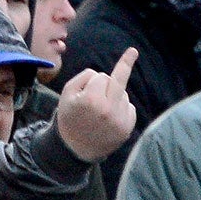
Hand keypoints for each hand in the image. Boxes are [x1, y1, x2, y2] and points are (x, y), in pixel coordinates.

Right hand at [55, 46, 137, 162]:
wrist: (75, 149)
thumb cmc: (70, 117)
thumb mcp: (67, 94)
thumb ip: (84, 77)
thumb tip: (107, 74)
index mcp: (92, 100)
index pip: (100, 76)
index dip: (92, 82)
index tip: (88, 87)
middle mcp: (108, 109)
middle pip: (119, 80)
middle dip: (126, 63)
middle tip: (133, 50)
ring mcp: (120, 120)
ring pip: (123, 94)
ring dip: (114, 96)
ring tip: (100, 112)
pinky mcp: (127, 128)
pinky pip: (129, 107)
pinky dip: (122, 108)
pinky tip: (110, 118)